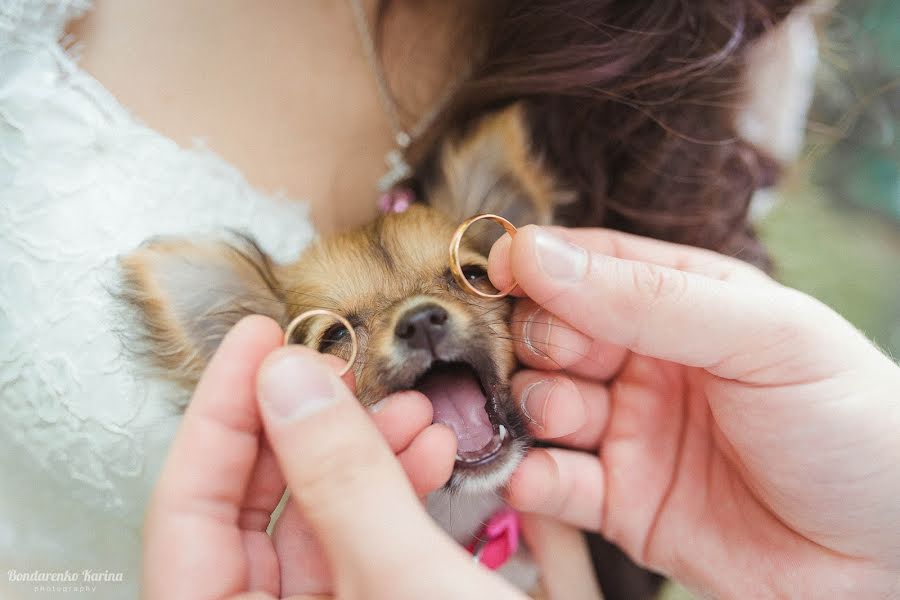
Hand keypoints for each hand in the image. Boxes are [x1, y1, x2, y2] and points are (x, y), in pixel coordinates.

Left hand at [143, 316, 524, 599]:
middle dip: (302, 427)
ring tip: (406, 410)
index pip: (184, 515)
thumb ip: (342, 481)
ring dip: (362, 453)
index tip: (255, 342)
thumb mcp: (408, 585)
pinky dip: (393, 490)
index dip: (216, 415)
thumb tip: (289, 383)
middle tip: (331, 364)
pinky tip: (426, 453)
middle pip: (249, 513)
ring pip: (314, 522)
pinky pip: (362, 542)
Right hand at [488, 226, 899, 597]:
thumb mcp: (762, 337)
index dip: (538, 263)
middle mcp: (647, 361)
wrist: (889, 556)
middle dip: (537, 338)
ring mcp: (630, 432)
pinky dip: (530, 477)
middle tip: (555, 356)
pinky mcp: (620, 503)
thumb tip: (534, 253)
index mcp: (684, 302)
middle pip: (552, 331)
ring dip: (532, 404)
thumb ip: (648, 299)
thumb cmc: (850, 422)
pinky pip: (553, 483)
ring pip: (541, 403)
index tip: (497, 270)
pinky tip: (537, 474)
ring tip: (562, 415)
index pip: (590, 265)